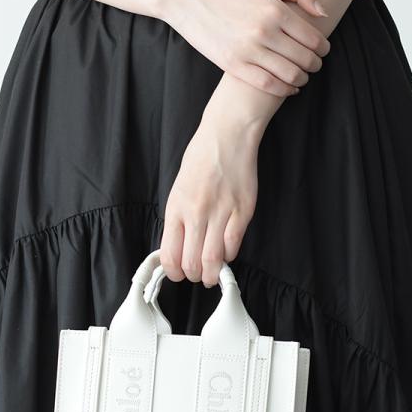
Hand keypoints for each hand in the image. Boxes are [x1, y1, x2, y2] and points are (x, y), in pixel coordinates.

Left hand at [160, 84, 267, 286]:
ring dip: (212, 273)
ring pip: (213, 259)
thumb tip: (178, 245)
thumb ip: (178, 217)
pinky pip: (233, 244)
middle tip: (197, 276)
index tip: (177, 274)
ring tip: (212, 274)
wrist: (226, 135)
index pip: (170, 253)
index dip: (173, 272)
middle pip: (192, 262)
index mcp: (176, 207)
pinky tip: (226, 253)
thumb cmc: (201, 157)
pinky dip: (229, 255)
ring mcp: (221, 212)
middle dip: (194, 276)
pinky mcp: (242, 211)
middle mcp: (196, 212)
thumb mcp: (178, 187)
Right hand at [161, 0, 331, 97]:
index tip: (323, 51)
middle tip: (314, 65)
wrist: (191, 1)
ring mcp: (248, 51)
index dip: (323, 48)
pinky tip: (289, 88)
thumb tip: (323, 13)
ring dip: (302, 79)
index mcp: (275, 10)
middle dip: (315, 65)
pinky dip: (284, 90)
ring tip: (302, 77)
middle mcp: (264, 31)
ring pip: (289, 74)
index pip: (313, 38)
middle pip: (304, 58)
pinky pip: (268, 84)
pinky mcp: (234, 65)